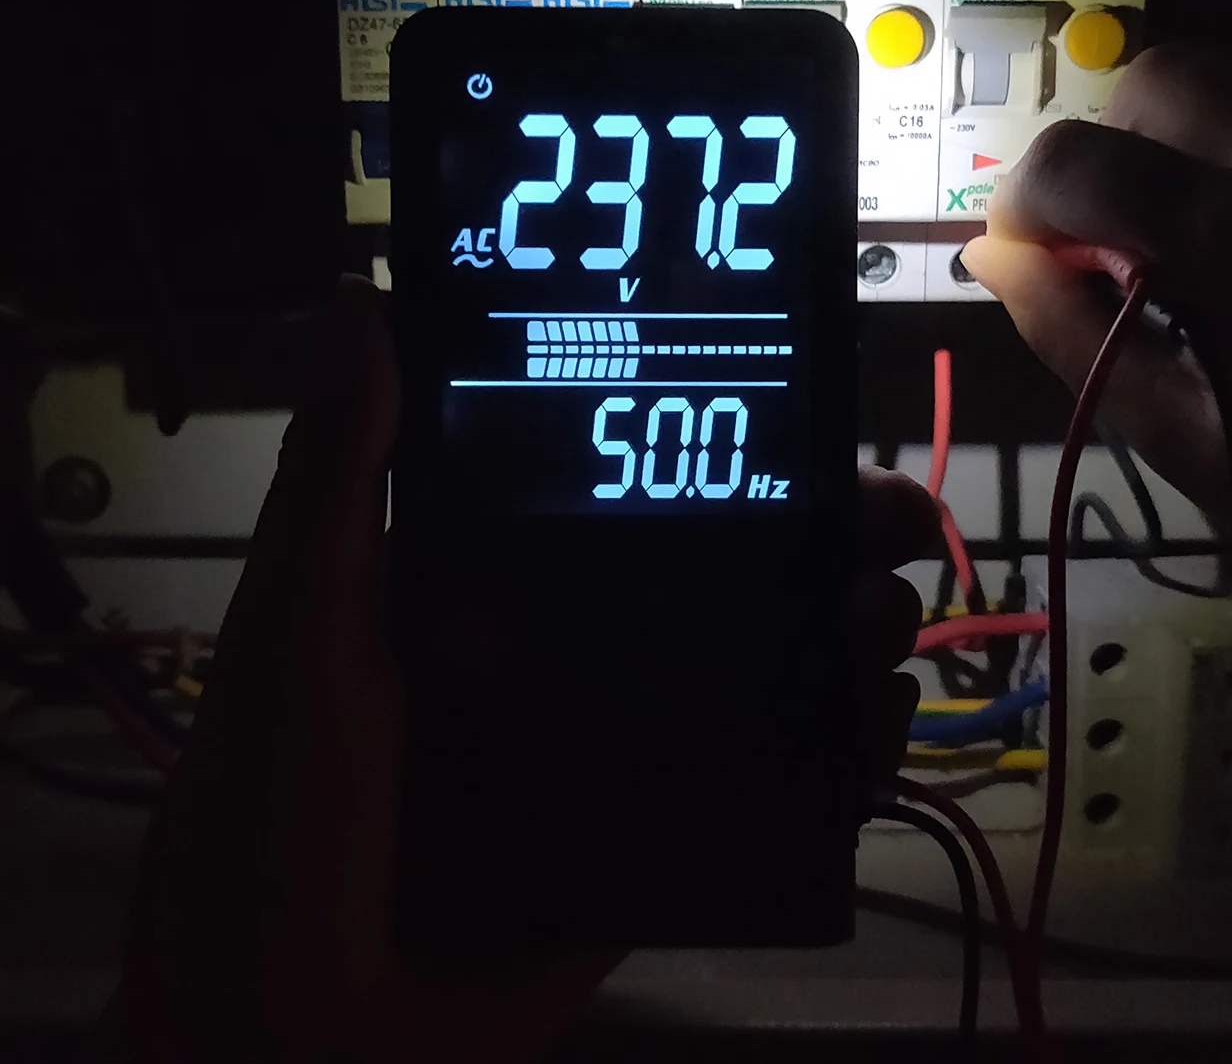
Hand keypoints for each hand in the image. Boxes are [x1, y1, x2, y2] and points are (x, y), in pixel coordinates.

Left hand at [115, 276, 933, 1062]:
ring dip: (847, 630)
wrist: (299, 1035)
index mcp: (495, 578)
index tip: (789, 391)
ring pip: (763, 663)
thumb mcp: (303, 627)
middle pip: (722, 566)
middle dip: (820, 530)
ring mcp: (623, 742)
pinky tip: (874, 722)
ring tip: (890, 616)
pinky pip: (766, 783)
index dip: (712, 430)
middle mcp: (571, 644)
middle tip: (893, 514)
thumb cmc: (277, 813)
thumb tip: (360, 302)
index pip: (622, 481)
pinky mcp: (657, 839)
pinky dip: (837, 749)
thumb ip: (342, 476)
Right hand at [960, 45, 1231, 694]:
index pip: (1077, 158)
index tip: (1026, 254)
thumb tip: (995, 257)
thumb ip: (1071, 331)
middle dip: (1108, 150)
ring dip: (1187, 156)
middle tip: (1107, 247)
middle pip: (1162, 80)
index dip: (1024, 201)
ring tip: (1200, 262)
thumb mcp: (1187, 442)